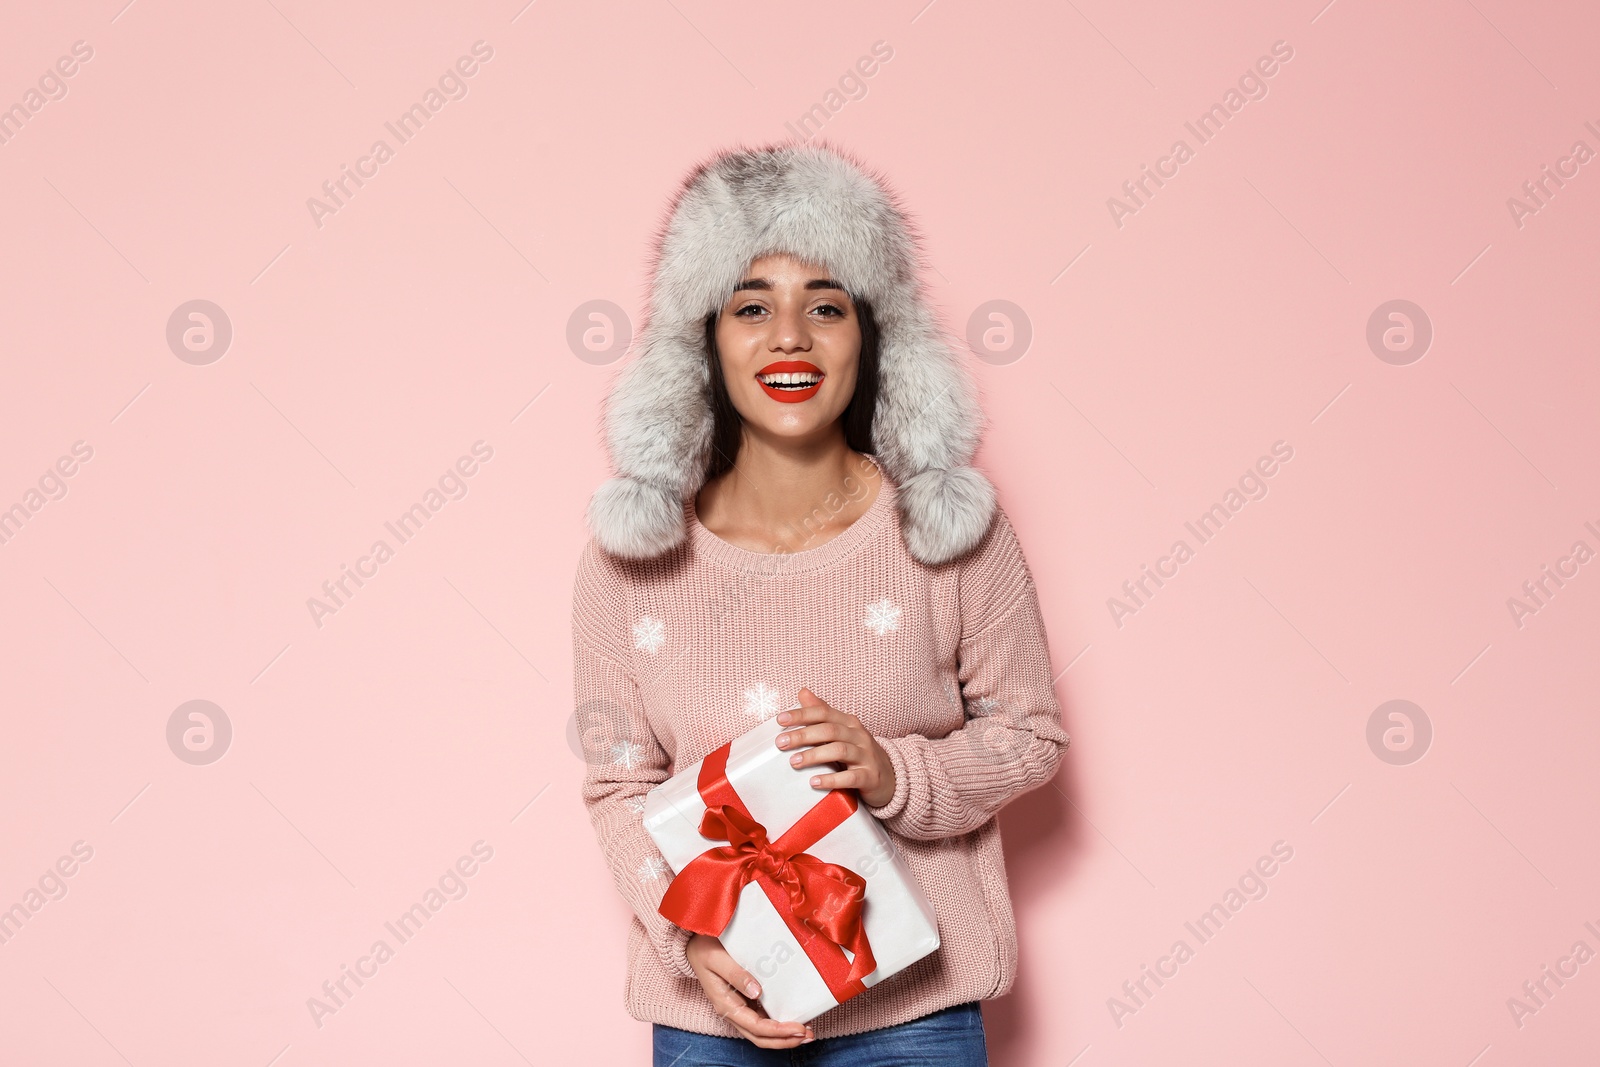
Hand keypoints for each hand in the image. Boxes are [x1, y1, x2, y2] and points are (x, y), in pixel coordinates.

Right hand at [686, 933, 813, 1046]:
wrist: (692, 945)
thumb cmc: (704, 950)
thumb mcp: (717, 959)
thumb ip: (737, 975)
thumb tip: (757, 992)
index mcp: (725, 1005)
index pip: (756, 1027)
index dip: (778, 1031)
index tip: (799, 1028)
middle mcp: (732, 1011)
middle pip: (760, 1037)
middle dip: (785, 1040)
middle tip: (809, 1036)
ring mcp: (738, 1008)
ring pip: (762, 1032)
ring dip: (784, 1035)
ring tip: (806, 1032)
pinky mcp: (743, 1001)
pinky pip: (762, 1018)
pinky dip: (778, 1023)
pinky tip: (792, 1018)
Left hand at [776, 688, 896, 807]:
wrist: (890, 777)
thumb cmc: (859, 753)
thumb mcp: (842, 731)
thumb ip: (822, 713)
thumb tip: (802, 692)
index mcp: (849, 723)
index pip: (824, 713)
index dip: (802, 714)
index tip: (780, 720)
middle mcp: (858, 736)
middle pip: (829, 730)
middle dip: (803, 735)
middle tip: (781, 743)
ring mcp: (866, 756)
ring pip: (839, 750)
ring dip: (814, 755)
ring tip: (794, 762)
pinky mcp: (870, 777)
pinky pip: (850, 777)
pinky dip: (831, 779)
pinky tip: (814, 782)